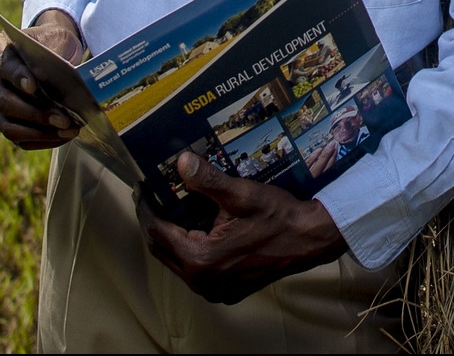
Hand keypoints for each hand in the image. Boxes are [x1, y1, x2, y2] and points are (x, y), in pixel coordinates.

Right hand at [0, 8, 84, 149]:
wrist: (51, 52)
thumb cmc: (52, 42)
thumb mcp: (56, 37)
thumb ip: (54, 51)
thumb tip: (56, 78)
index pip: (2, 66)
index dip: (17, 77)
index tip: (34, 87)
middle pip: (4, 102)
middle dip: (35, 113)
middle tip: (64, 118)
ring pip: (8, 125)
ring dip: (40, 131)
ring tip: (68, 129)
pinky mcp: (2, 121)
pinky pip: (18, 138)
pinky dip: (41, 140)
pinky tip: (63, 135)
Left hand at [138, 152, 349, 303]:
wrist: (310, 241)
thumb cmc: (279, 218)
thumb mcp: (242, 195)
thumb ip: (208, 181)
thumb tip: (182, 162)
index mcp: (201, 259)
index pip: (157, 232)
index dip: (146, 209)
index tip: (142, 189)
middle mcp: (203, 281)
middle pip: (162, 250)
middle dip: (154, 223)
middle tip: (151, 197)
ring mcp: (214, 290)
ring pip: (177, 262)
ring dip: (170, 238)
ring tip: (169, 211)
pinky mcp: (226, 291)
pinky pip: (195, 272)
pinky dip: (188, 251)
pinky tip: (193, 231)